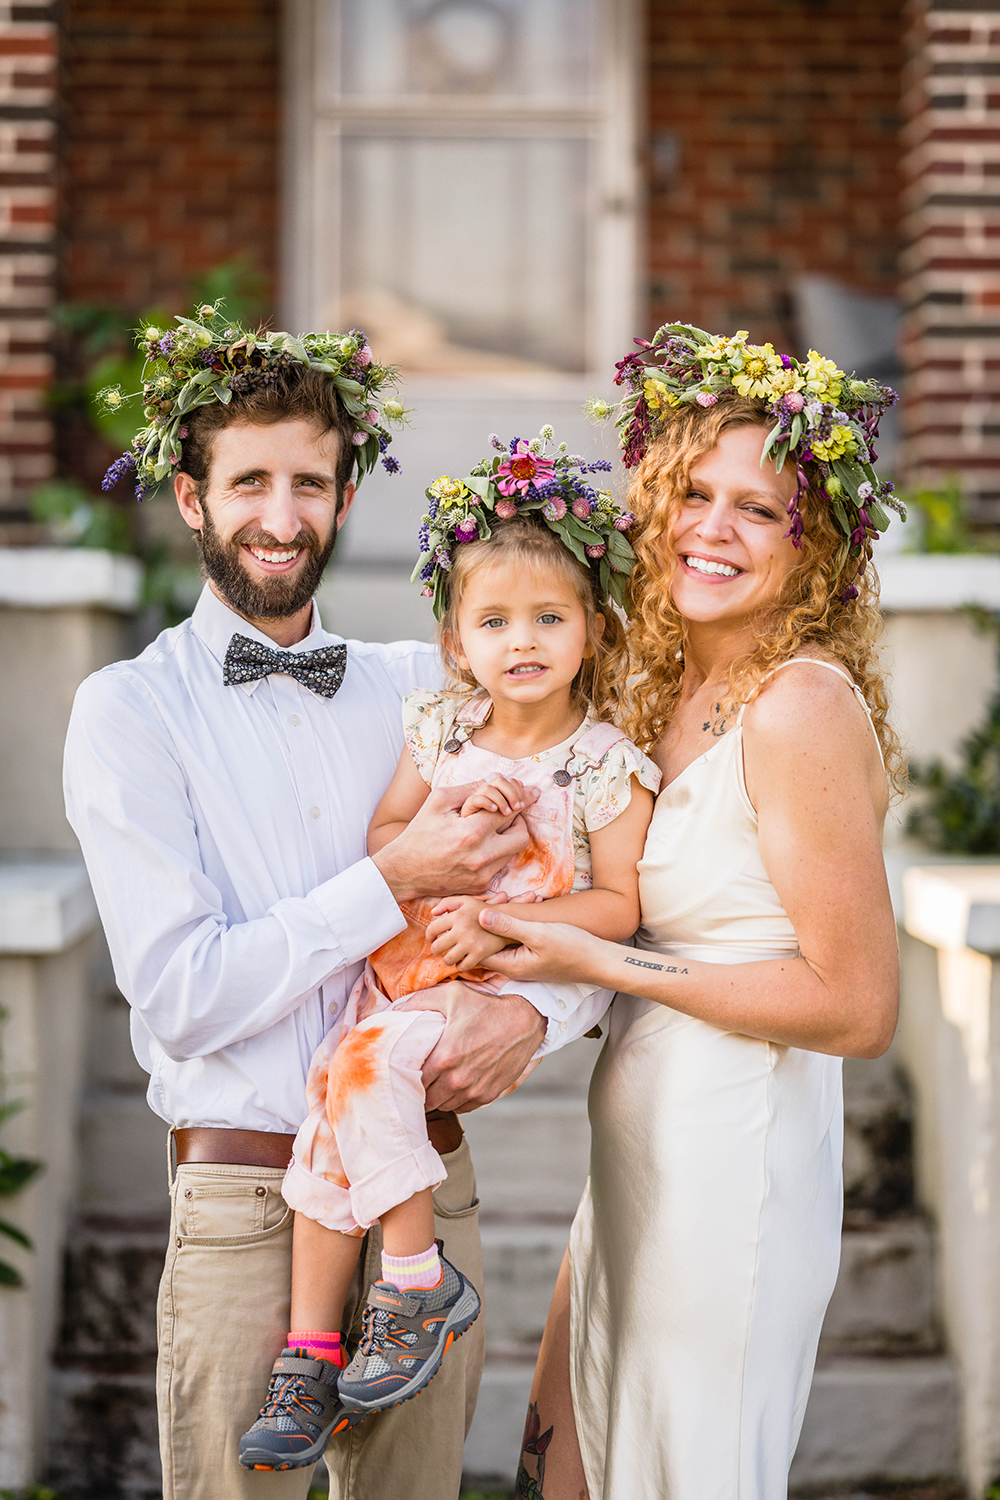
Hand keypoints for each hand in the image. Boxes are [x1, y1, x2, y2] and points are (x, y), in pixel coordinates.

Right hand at [372, 780, 538, 903]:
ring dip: (507, 838)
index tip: (530, 793)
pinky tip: (480, 847)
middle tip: (508, 814)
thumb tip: (498, 780)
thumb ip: (471, 788)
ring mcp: (482, 875)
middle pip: (521, 836)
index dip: (521, 799)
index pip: (511, 811)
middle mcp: (481, 857)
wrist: (404, 870)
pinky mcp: (480, 887)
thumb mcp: (439, 801)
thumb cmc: (420, 832)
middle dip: (518, 821)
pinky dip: (495, 854)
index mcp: (471, 833)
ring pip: (513, 853)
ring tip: (491, 830)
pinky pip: (500, 866)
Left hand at [397, 981, 545, 1111]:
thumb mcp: (451, 996)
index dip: (407, 1075)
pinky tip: (455, 1086)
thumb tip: (393, 1012)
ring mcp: (474, 1090)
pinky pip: (462, 1108)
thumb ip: (418, 1002)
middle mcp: (458, 1079)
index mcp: (444, 1058)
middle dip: (421, 1088)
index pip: (413, 1081)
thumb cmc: (487, 1007)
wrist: (524, 1021)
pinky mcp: (488, 1095)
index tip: (407, 1069)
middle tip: (419, 1077)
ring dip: (438, 1096)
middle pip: (426, 1098)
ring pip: (443, 1105)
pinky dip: (456, 1100)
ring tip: (437, 1082)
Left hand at [426, 895, 507, 968]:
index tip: (432, 938)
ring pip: (448, 959)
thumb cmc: (482, 909)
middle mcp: (462, 930)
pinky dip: (460, 965)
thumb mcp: (465, 900)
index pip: (431, 930)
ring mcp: (471, 943)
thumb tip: (432, 913)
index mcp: (456, 916)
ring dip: (447, 958)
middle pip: (437, 947)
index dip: (428, 936)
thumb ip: (447, 903)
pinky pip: (462, 966)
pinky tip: (462, 959)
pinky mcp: (480, 954)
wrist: (507, 919)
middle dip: (436, 949)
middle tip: (440, 948)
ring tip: (450, 954)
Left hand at [478, 908, 609, 985]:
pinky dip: (515, 924)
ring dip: (503, 920)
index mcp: (511, 966)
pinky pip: (516, 939)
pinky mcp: (533, 956)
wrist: (599, 960)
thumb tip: (480, 916)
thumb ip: (509, 926)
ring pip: (503, 940)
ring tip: (510, 898)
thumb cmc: (573, 948)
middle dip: (486, 922)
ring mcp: (524, 962)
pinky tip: (525, 905)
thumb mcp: (539, 934)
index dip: (472, 931)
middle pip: (489, 945)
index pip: (477, 951)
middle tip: (492, 898)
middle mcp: (514, 967)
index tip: (473, 909)